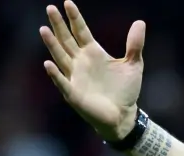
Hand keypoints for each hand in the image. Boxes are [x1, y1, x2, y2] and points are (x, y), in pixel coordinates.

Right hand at [39, 1, 145, 139]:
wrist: (124, 115)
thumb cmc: (125, 90)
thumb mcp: (134, 64)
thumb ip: (134, 44)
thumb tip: (140, 22)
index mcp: (93, 53)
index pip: (81, 31)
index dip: (75, 18)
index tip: (67, 3)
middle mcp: (80, 62)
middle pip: (66, 40)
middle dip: (58, 25)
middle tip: (50, 8)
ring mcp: (75, 77)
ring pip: (60, 57)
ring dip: (52, 44)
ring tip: (44, 30)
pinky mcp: (74, 93)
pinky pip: (62, 82)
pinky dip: (55, 74)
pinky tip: (48, 63)